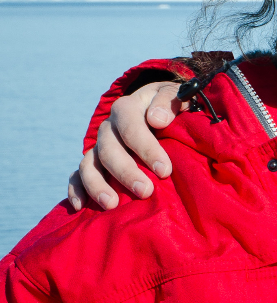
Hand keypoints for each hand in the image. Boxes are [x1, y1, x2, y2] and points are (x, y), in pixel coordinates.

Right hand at [66, 82, 184, 209]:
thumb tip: (157, 119)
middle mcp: (108, 128)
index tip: (165, 171)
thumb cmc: (170, 107)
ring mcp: (98, 146)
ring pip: (89, 165)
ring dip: (97, 185)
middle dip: (126, 172)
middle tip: (145, 192)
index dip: (147, 149)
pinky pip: (77, 175)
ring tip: (112, 205)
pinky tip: (81, 206)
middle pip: (109, 150)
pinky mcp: (93, 162)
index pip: (132, 128)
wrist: (156, 110)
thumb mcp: (175, 95)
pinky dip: (76, 190)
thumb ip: (169, 102)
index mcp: (126, 109)